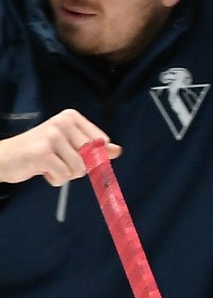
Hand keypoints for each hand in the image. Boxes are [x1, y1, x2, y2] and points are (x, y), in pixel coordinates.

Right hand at [0, 109, 118, 184]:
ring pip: (79, 168)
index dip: (92, 154)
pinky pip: (64, 176)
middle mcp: (62, 122)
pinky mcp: (41, 153)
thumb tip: (117, 151)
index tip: (72, 151)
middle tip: (58, 160)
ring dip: (66, 174)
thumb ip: (94, 148)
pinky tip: (41, 169)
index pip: (102, 141)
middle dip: (79, 166)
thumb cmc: (40, 151)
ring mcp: (51, 136)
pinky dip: (55, 179)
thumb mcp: (69, 146)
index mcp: (71, 117)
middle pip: (92, 156)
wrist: (4, 157)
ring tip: (49, 164)